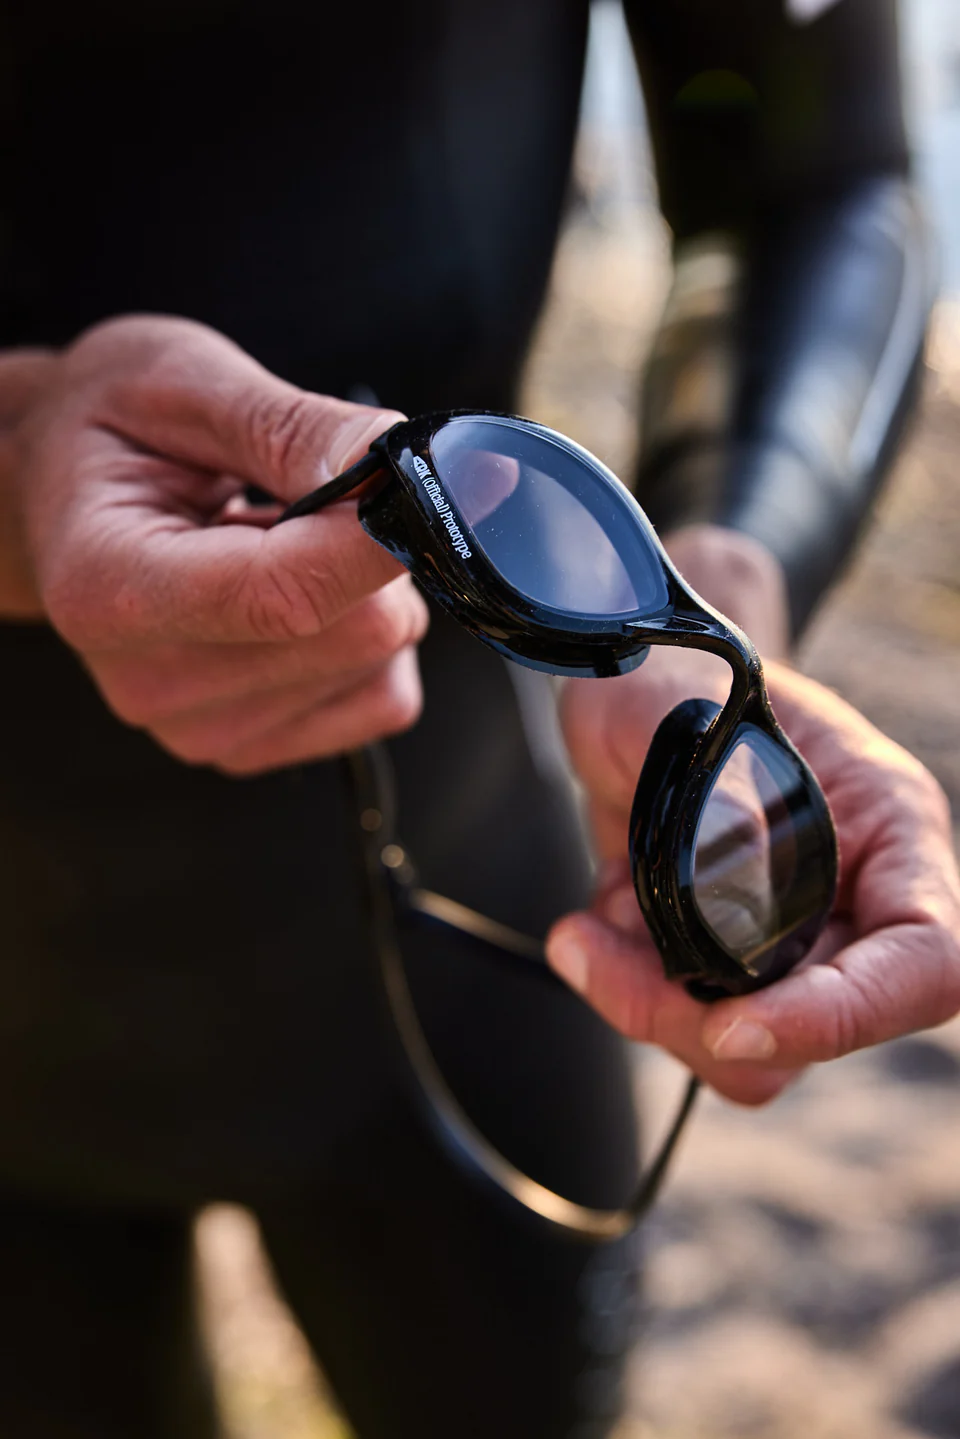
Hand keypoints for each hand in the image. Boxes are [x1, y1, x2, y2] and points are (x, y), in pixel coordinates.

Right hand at [16, 315, 428, 771]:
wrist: (52, 497)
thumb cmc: (109, 429)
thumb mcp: (184, 383)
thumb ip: (293, 428)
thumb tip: (405, 468)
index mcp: (113, 587)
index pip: (285, 595)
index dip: (376, 540)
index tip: (418, 482)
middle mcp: (150, 681)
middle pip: (354, 636)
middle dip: (371, 553)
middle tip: (313, 497)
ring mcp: (199, 728)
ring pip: (380, 667)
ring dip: (367, 593)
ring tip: (282, 543)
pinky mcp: (249, 748)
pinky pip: (381, 700)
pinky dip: (369, 643)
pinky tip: (299, 595)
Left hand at [547, 662, 959, 1104]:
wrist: (633, 696)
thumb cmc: (672, 680)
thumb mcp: (671, 708)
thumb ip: (711, 785)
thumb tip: (735, 868)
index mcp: (889, 826)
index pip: (925, 959)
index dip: (843, 1014)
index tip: (731, 1022)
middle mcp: (856, 897)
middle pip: (823, 1026)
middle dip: (695, 1012)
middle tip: (590, 949)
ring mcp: (794, 941)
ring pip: (749, 1051)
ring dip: (649, 1007)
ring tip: (587, 926)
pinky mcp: (727, 966)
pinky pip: (690, 1028)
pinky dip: (628, 991)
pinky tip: (600, 917)